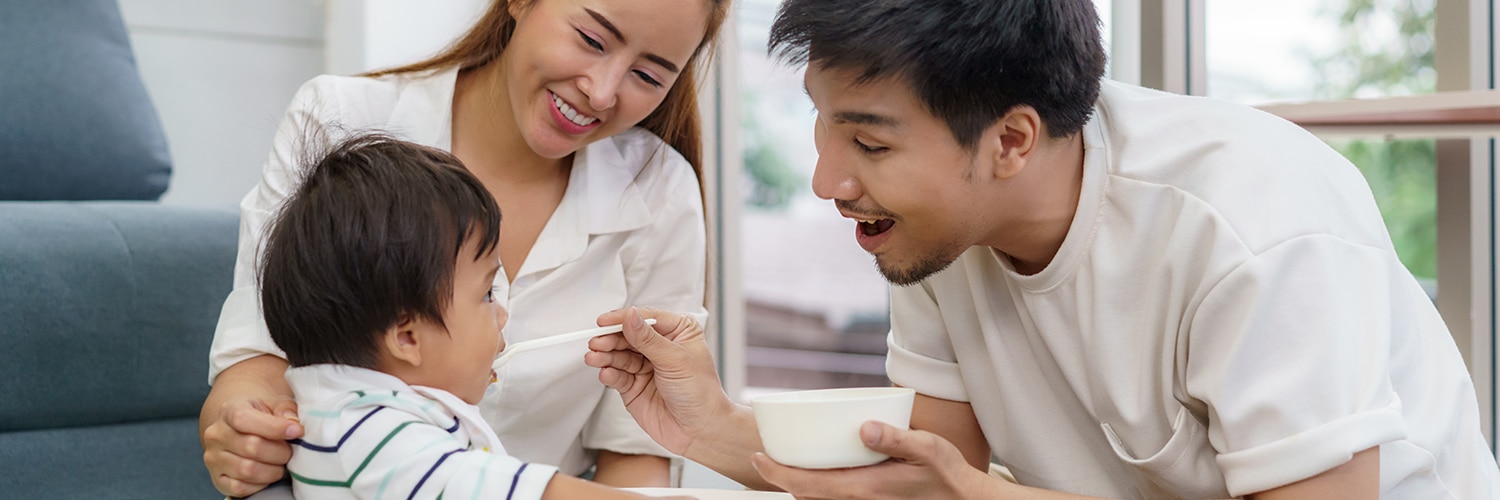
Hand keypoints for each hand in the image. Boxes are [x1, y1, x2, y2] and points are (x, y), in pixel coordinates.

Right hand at [201, 396, 302, 496]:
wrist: (241, 428)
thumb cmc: (263, 415)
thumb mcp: (275, 403)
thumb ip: (285, 409)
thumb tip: (293, 424)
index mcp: (229, 411)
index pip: (244, 419)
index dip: (275, 427)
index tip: (297, 431)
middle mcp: (217, 435)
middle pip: (251, 447)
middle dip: (280, 452)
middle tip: (290, 451)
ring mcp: (214, 458)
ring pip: (247, 470)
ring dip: (273, 470)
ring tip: (281, 463)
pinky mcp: (218, 479)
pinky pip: (240, 488)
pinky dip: (261, 484)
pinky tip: (269, 473)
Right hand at [585, 308, 733, 455]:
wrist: (700, 431)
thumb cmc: (701, 393)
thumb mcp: (675, 360)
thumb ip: (648, 339)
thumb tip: (630, 317)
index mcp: (678, 331)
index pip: (645, 319)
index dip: (623, 319)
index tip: (605, 321)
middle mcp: (660, 346)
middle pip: (628, 335)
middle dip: (611, 339)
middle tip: (597, 342)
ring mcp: (646, 366)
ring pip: (619, 355)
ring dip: (605, 356)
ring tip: (595, 358)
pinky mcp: (634, 386)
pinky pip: (617, 375)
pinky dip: (609, 373)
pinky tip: (606, 372)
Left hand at [750, 421, 997, 498]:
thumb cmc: (948, 474)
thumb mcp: (927, 448)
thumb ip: (895, 437)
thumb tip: (864, 428)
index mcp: (862, 488)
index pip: (807, 484)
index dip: (777, 473)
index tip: (757, 458)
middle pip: (805, 494)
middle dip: (780, 478)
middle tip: (762, 457)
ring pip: (817, 499)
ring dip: (798, 484)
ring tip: (783, 464)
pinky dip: (817, 489)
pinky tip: (818, 473)